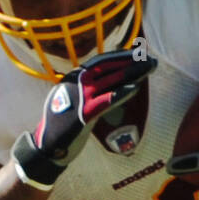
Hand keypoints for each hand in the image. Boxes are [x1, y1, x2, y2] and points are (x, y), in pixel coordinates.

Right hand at [12, 49, 155, 190]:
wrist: (48, 145)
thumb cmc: (63, 123)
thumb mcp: (72, 98)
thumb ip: (87, 88)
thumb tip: (107, 82)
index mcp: (73, 76)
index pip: (101, 60)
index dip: (121, 56)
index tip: (137, 54)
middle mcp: (76, 81)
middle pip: (108, 66)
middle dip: (131, 61)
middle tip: (150, 59)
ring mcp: (80, 96)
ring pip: (111, 79)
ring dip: (133, 72)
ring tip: (150, 67)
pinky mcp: (84, 113)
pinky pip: (107, 100)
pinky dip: (122, 93)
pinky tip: (136, 88)